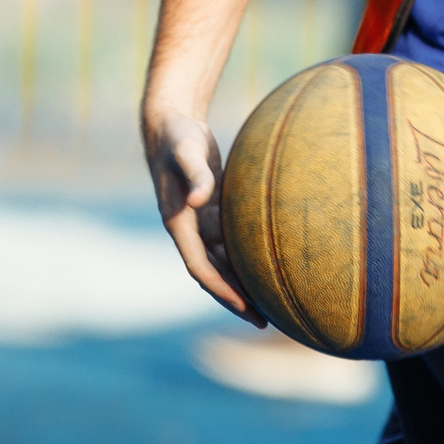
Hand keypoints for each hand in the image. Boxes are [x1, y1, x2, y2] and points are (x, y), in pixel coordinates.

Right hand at [141, 98, 266, 325]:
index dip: (222, 289)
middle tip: (265, 321)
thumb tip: (200, 199)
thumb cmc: (178, 135)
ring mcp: (199, 221)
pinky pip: (229, 242)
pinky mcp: (212, 210)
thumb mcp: (186, 151)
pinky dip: (244, 257)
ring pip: (223, 261)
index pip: (200, 267)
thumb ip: (195, 174)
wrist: (171, 121)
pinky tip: (268, 266)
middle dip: (235, 297)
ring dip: (242, 281)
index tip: (244, 307)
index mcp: (178, 222)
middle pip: (213, 272)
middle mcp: (188, 228)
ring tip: (271, 303)